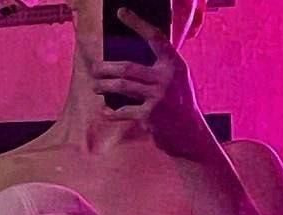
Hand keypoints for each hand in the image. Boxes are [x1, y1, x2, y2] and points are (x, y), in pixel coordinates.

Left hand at [91, 7, 214, 159]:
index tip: (121, 12)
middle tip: (94, 68)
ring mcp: (158, 97)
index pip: (154, 37)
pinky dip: (112, 112)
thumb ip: (158, 67)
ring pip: (123, 87)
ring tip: (94, 86)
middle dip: (106, 68)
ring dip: (104, 86)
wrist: (189, 133)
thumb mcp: (175, 79)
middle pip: (128, 67)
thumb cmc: (178, 102)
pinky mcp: (150, 116)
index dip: (137, 23)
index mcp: (174, 64)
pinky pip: (124, 111)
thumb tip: (126, 58)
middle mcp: (167, 78)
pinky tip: (104, 110)